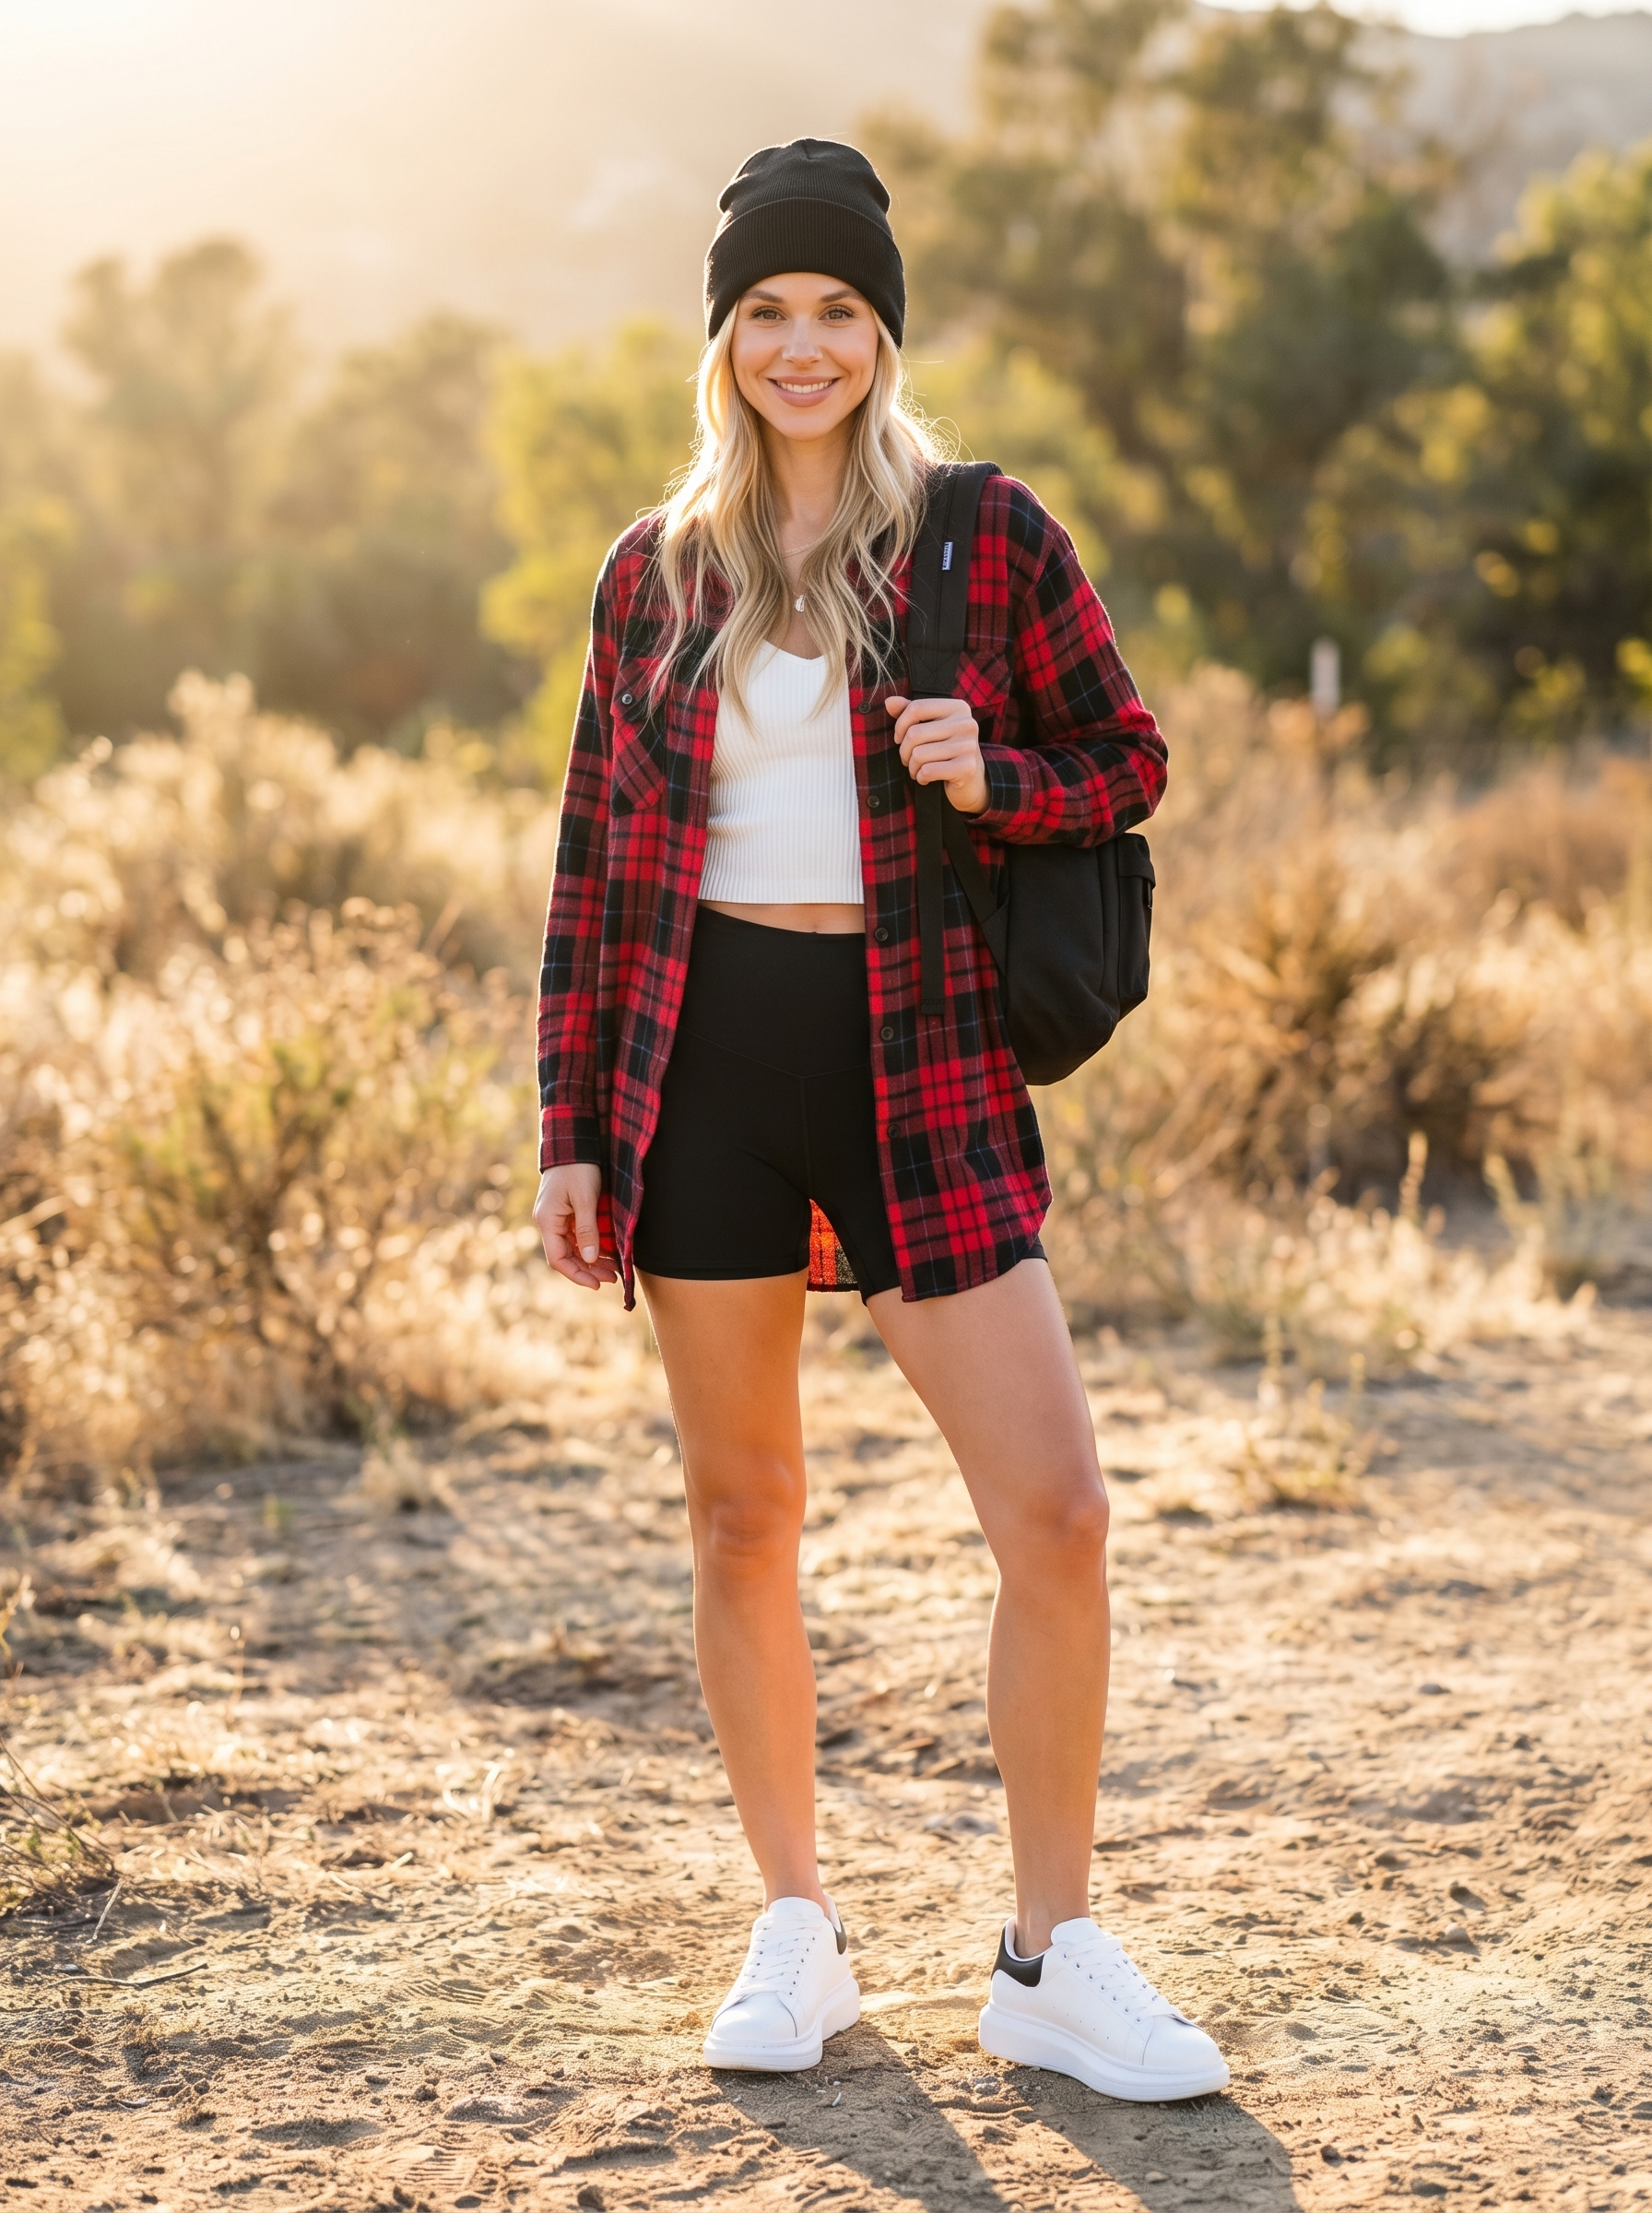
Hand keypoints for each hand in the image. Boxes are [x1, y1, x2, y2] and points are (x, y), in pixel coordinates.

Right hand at [532, 1165, 616, 1289]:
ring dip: (592, 1260)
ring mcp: (557, 1218)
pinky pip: (577, 1236)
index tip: (598, 1283)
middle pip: (566, 1257)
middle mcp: (549, 1223)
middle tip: (613, 1277)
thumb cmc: (578, 1167)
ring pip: (573, 1248)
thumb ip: (587, 1229)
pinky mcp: (566, 1212)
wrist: (574, 1142)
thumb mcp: (585, 1198)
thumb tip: (590, 1259)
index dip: (577, 1275)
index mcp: (548, 1221)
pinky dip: (592, 1246)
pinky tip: (607, 1252)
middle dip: (589, 1270)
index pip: (558, 1259)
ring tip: (614, 1268)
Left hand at [885, 695, 987, 815]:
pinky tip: (926, 778)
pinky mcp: (967, 768)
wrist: (971, 781)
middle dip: (904, 751)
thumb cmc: (946, 750)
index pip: (916, 708)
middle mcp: (966, 724)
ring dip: (912, 767)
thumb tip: (889, 702)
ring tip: (918, 769)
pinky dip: (920, 777)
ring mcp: (968, 746)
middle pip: (914, 733)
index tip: (899, 738)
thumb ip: (911, 712)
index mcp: (958, 708)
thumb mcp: (930, 727)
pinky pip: (928, 771)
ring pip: (918, 755)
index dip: (900, 726)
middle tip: (908, 759)